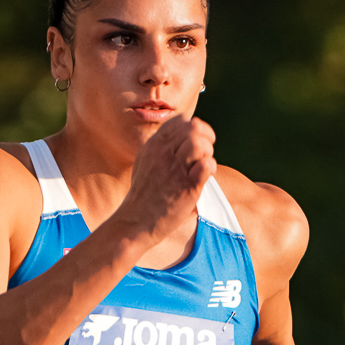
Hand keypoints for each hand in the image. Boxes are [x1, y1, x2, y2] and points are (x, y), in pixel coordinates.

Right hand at [116, 115, 216, 247]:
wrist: (134, 223)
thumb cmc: (143, 196)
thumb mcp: (145, 163)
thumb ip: (160, 148)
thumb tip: (180, 139)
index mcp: (154, 145)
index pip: (181, 121)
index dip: (195, 128)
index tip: (198, 142)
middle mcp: (163, 153)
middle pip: (193, 128)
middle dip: (206, 138)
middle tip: (204, 154)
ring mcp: (174, 170)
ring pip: (199, 143)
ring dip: (208, 152)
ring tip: (202, 166)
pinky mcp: (186, 187)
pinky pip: (206, 165)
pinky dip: (211, 168)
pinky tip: (205, 177)